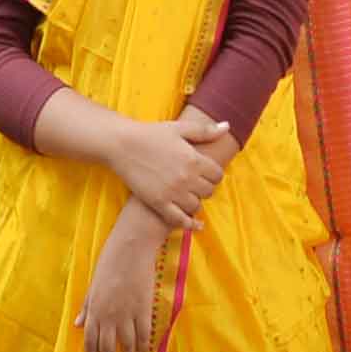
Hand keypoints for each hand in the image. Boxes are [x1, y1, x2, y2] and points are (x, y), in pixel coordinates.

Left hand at [78, 218, 167, 351]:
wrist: (131, 249)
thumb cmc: (109, 263)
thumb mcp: (93, 285)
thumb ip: (87, 306)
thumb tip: (78, 324)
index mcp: (94, 310)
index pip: (90, 341)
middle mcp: (109, 316)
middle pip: (107, 347)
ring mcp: (127, 314)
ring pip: (127, 344)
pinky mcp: (144, 309)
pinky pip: (144, 334)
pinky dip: (144, 345)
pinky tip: (143, 351)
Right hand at [97, 109, 239, 234]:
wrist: (123, 145)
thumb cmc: (151, 134)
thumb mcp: (180, 128)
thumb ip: (205, 130)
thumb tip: (227, 126)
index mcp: (194, 159)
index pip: (218, 175)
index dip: (214, 174)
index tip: (207, 173)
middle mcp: (186, 178)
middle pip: (209, 191)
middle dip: (205, 188)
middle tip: (197, 184)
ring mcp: (173, 193)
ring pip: (196, 206)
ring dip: (196, 202)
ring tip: (189, 196)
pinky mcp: (159, 203)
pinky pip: (180, 220)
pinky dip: (190, 224)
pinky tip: (195, 225)